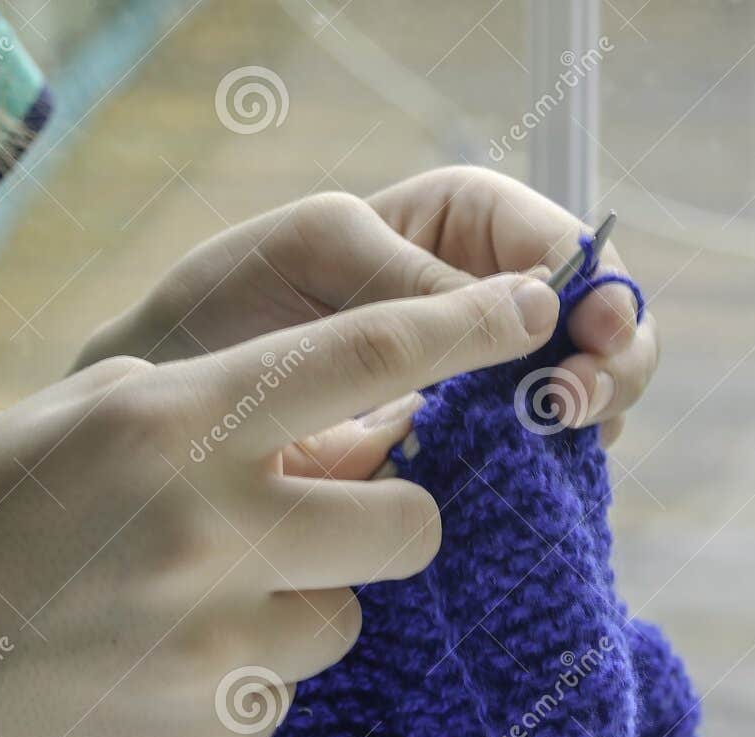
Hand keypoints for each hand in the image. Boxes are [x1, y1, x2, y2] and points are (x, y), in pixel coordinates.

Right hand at [0, 271, 558, 736]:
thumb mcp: (81, 417)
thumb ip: (214, 408)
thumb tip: (345, 420)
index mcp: (176, 421)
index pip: (363, 357)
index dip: (465, 327)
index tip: (532, 312)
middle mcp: (214, 524)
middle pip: (412, 521)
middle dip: (397, 517)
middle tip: (338, 516)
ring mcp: (221, 634)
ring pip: (349, 615)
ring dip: (303, 601)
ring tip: (200, 605)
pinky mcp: (220, 723)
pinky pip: (288, 690)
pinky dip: (249, 674)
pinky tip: (162, 667)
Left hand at [77, 167, 657, 445]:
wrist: (146, 437)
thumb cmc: (207, 319)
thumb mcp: (304, 260)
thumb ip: (408, 276)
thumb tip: (530, 307)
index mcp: (442, 234)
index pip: (550, 243)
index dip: (592, 279)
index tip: (594, 326)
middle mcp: (468, 314)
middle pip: (588, 324)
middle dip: (608, 353)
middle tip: (576, 401)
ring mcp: (469, 397)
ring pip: (572, 400)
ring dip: (585, 418)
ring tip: (560, 438)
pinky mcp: (454, 471)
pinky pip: (530, 468)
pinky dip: (548, 476)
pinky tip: (535, 484)